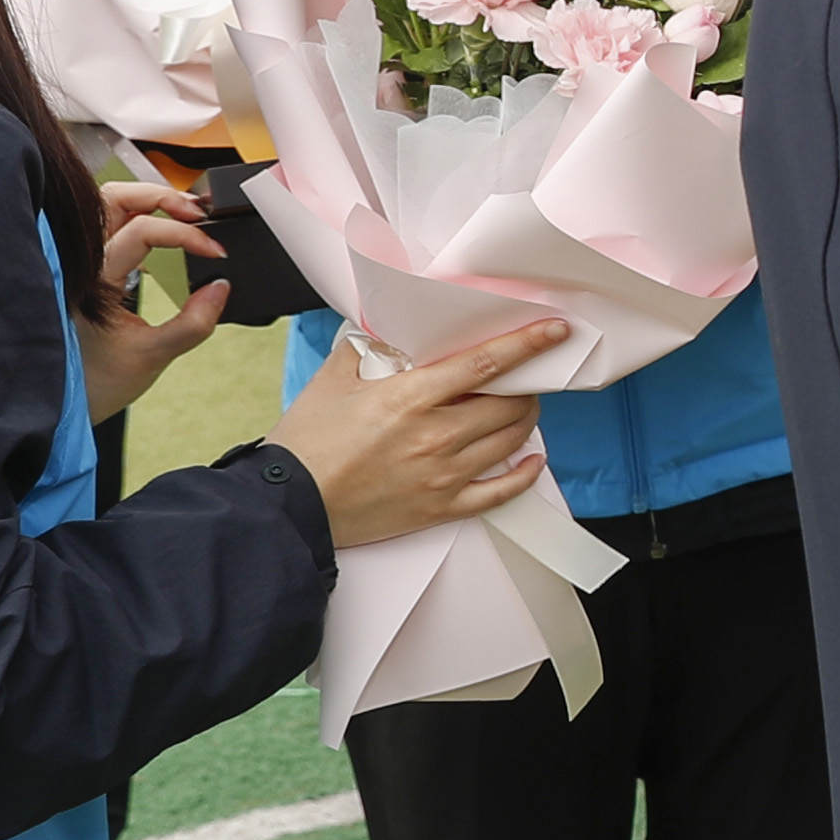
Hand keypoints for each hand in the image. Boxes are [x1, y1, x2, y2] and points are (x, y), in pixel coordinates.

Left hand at [76, 177, 231, 421]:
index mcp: (92, 281)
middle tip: (198, 212)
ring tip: (186, 215)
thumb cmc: (98, 382)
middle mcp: (80, 265)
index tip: (217, 252)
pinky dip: (141, 220)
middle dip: (160, 196)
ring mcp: (81, 265)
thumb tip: (221, 287)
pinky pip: (110, 228)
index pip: (143, 231)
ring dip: (149, 202)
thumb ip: (193, 322)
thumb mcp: (154, 355)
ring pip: (109, 207)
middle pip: (114, 198)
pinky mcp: (88, 271)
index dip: (187, 235)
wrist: (68, 404)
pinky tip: (165, 233)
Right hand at [273, 321, 565, 545]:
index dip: (526, 345)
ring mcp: (442, 475)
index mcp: (409, 399)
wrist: (285, 507)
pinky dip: (524, 473)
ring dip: (524, 420)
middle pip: (507, 403)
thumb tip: (386, 332)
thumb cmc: (304, 446)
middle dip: (525, 386)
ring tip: (519, 407)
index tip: (555, 331)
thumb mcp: (330, 383)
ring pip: (510, 440)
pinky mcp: (440, 508)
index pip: (484, 364)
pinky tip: (530, 459)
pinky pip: (500, 491)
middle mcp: (434, 436)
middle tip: (524, 377)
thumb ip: (364, 351)